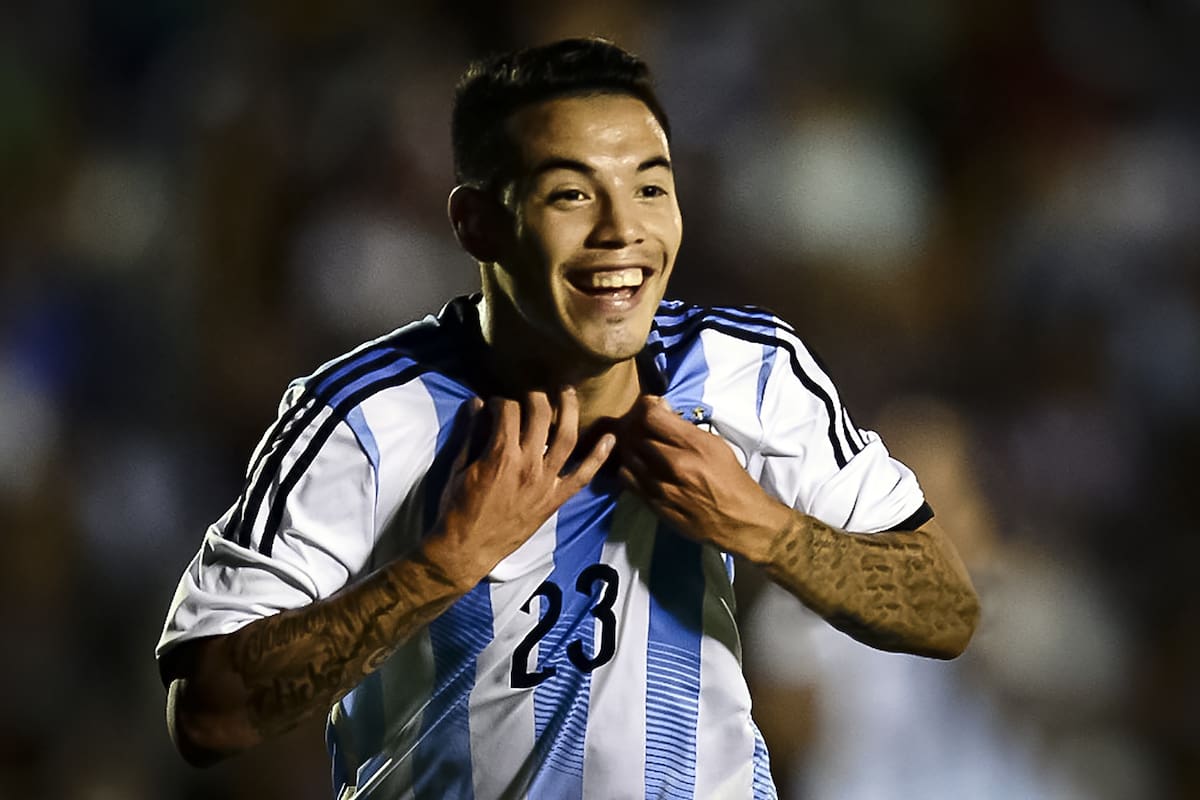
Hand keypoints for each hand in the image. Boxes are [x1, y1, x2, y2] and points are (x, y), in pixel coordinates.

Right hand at [426, 388, 614, 586]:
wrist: (467, 548)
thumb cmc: (456, 508)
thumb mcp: (458, 467)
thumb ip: (470, 433)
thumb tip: (476, 403)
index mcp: (500, 455)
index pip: (508, 411)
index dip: (501, 401)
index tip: (496, 405)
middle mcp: (528, 464)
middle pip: (540, 415)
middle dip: (535, 397)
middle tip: (530, 394)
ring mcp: (545, 482)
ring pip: (566, 437)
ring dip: (569, 409)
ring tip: (567, 392)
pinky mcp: (555, 499)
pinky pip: (583, 475)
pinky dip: (599, 456)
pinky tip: (611, 437)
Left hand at [616, 396, 789, 561]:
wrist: (738, 521)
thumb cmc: (731, 480)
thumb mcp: (716, 445)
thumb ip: (686, 429)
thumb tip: (661, 410)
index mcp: (696, 446)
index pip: (652, 417)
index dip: (646, 407)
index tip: (650, 407)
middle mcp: (677, 465)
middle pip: (636, 434)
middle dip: (636, 424)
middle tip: (642, 424)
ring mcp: (663, 487)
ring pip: (628, 455)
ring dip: (630, 445)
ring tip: (640, 444)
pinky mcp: (654, 505)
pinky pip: (628, 479)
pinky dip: (629, 467)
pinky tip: (639, 465)